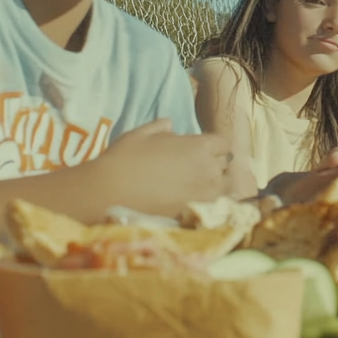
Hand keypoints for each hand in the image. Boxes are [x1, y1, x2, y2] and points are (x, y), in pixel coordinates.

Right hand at [94, 119, 233, 212]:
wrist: (110, 192)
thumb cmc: (124, 158)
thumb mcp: (141, 134)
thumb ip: (160, 128)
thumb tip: (170, 124)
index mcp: (198, 146)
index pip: (222, 143)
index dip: (213, 146)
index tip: (203, 150)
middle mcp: (208, 169)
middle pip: (226, 166)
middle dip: (217, 165)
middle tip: (201, 169)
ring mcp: (205, 194)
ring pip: (225, 187)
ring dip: (217, 185)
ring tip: (202, 187)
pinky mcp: (196, 213)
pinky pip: (214, 206)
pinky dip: (210, 203)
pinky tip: (198, 202)